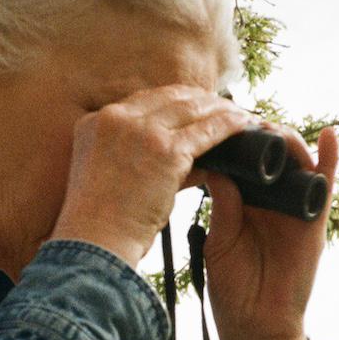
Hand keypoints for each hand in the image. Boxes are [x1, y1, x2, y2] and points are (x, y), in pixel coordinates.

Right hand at [49, 84, 251, 267]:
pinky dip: (229, 125)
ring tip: (239, 115)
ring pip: (191, 109)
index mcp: (94, 122)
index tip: (193, 107)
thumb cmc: (100, 223)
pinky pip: (207, 130)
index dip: (173, 102)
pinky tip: (244, 125)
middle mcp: (116, 118)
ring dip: (219, 109)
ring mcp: (141, 131)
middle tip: (223, 107)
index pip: (143, 101)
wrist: (95, 242)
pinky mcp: (166, 151)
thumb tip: (187, 161)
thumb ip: (137, 159)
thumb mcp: (107, 177)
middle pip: (169, 97)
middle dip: (199, 100)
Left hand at [203, 125, 338, 339]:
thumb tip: (217, 168)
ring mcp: (294, 207)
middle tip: (240, 120)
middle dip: (257, 132)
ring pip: (296, 161)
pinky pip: (325, 185)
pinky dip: (330, 159)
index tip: (216, 122)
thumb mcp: (220, 242)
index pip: (240, 160)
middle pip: (270, 153)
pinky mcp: (314, 221)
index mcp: (242, 201)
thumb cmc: (233, 288)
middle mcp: (269, 199)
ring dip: (287, 139)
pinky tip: (328, 135)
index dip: (232, 139)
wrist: (257, 326)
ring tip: (271, 128)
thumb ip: (224, 207)